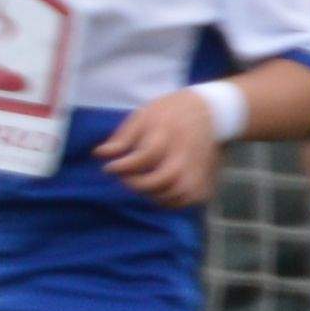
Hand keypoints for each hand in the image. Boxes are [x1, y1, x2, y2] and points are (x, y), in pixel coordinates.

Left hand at [96, 90, 230, 202]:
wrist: (210, 110)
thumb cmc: (170, 112)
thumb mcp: (143, 115)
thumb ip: (122, 137)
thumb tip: (99, 154)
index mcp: (168, 132)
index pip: (146, 156)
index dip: (123, 167)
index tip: (109, 168)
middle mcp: (186, 152)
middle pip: (164, 179)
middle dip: (139, 185)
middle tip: (126, 180)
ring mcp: (199, 166)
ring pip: (178, 193)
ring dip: (155, 195)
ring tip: (143, 185)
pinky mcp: (207, 176)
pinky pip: (191, 199)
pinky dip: (174, 201)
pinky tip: (161, 192)